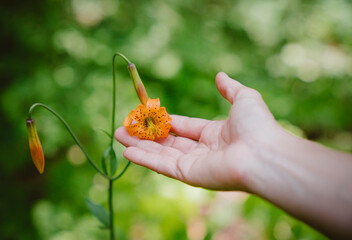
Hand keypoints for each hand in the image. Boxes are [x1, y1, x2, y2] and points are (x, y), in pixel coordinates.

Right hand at [115, 72, 279, 190]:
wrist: (264, 153)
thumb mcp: (244, 98)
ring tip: (118, 135)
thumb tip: (220, 75)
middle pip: (168, 141)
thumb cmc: (257, 126)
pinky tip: (127, 151)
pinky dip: (144, 159)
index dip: (166, 120)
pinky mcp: (189, 175)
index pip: (184, 126)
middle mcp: (203, 150)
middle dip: (146, 134)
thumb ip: (230, 88)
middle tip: (125, 126)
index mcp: (215, 134)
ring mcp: (194, 164)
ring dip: (139, 145)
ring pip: (161, 154)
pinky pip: (162, 166)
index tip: (147, 114)